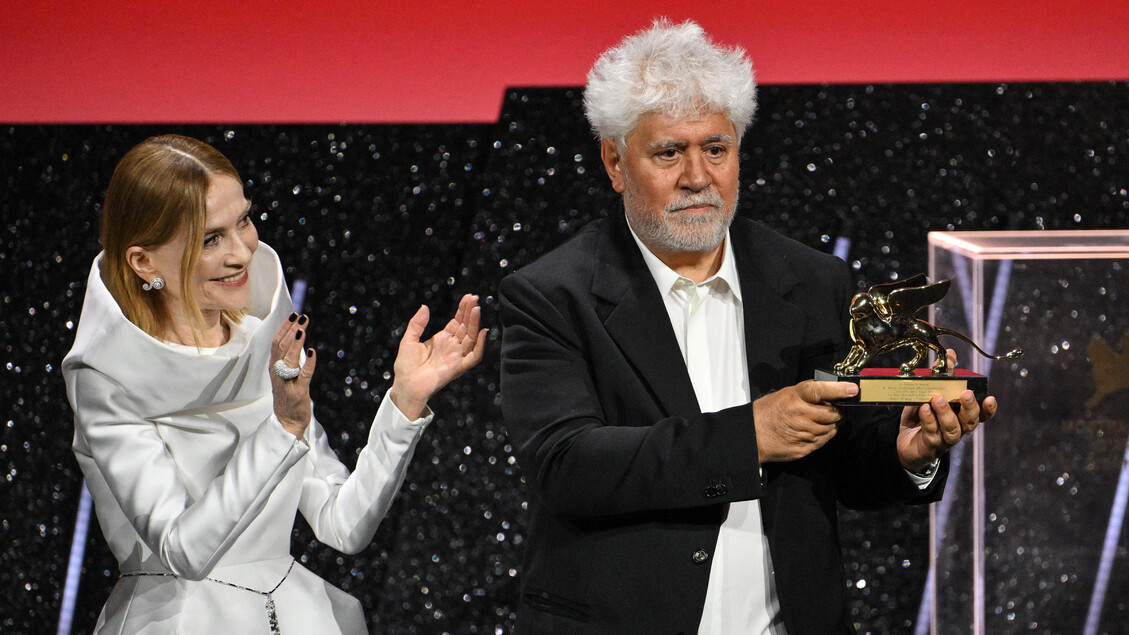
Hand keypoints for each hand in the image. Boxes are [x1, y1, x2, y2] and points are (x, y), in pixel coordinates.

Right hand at [270, 312, 316, 438]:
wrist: (287, 421)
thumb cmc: (288, 395)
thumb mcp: (285, 374)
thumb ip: (290, 358)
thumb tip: (299, 339)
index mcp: (274, 367)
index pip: (276, 343)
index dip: (284, 328)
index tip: (293, 315)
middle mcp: (277, 372)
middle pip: (281, 347)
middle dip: (290, 330)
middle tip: (300, 317)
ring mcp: (286, 381)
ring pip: (289, 358)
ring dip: (296, 342)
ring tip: (302, 329)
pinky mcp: (298, 391)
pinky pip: (303, 374)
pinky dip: (308, 362)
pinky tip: (312, 351)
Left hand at [389, 294, 486, 419]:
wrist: (406, 385)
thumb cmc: (406, 365)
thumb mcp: (409, 340)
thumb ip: (417, 324)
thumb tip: (424, 306)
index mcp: (442, 339)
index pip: (457, 322)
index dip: (463, 310)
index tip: (468, 297)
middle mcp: (452, 346)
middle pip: (466, 327)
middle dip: (470, 312)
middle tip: (474, 298)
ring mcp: (457, 356)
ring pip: (471, 337)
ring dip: (475, 323)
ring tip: (476, 309)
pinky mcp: (459, 367)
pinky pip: (474, 356)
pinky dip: (480, 345)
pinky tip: (482, 332)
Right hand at [753, 380, 857, 462]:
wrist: (752, 435)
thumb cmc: (768, 412)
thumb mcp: (785, 394)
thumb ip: (807, 393)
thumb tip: (832, 390)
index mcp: (794, 397)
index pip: (820, 390)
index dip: (839, 390)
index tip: (853, 390)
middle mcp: (800, 415)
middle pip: (832, 414)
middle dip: (836, 411)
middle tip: (832, 409)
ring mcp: (802, 433)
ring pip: (830, 429)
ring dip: (829, 424)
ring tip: (817, 421)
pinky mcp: (803, 448)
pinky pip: (823, 441)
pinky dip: (824, 435)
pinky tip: (814, 431)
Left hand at [897, 349, 997, 472]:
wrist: (905, 442)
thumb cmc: (922, 416)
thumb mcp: (930, 392)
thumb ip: (942, 375)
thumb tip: (951, 354)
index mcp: (961, 417)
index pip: (981, 415)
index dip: (988, 409)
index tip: (990, 398)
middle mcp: (957, 429)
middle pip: (970, 422)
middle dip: (969, 408)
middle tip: (965, 394)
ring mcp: (944, 440)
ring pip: (952, 430)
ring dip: (946, 413)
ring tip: (938, 399)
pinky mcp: (929, 446)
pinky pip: (932, 433)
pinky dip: (929, 420)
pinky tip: (924, 409)